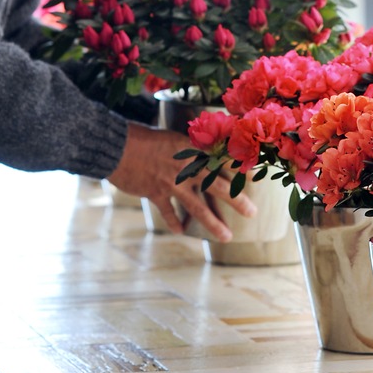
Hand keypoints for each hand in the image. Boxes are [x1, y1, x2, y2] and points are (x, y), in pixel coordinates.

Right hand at [106, 122, 255, 240]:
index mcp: (191, 151)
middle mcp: (185, 168)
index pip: (221, 161)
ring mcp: (170, 183)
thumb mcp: (173, 137)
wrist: (116, 146)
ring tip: (227, 236)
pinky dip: (174, 222)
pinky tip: (181, 231)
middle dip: (236, 200)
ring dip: (213, 223)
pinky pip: (168, 211)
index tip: (256, 177)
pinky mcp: (155, 193)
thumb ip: (191, 146)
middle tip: (252, 213)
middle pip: (216, 186)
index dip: (238, 168)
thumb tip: (207, 147)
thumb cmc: (145, 138)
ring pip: (196, 207)